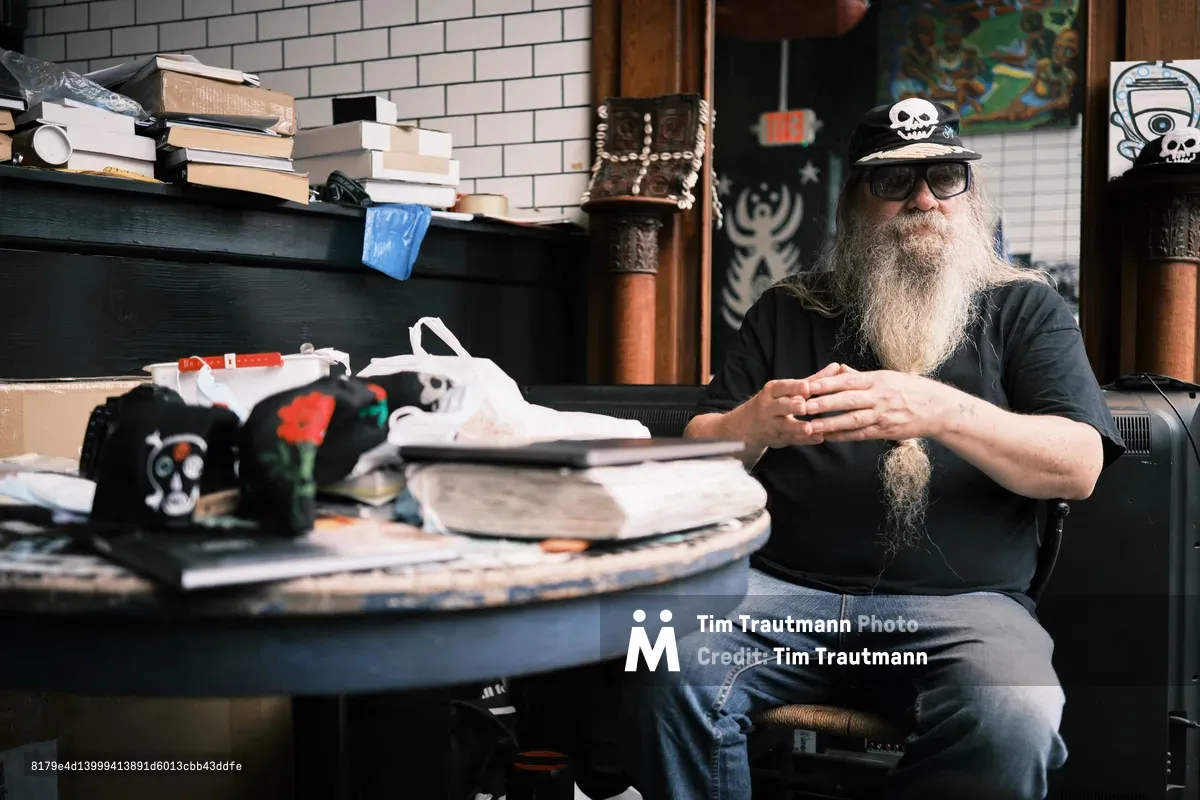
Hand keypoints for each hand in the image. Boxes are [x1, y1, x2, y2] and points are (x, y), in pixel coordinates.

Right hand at [730, 362, 852, 449]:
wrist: (746, 426)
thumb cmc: (774, 402)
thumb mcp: (787, 389)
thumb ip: (813, 380)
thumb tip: (837, 367)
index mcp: (772, 391)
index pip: (783, 387)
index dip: (795, 387)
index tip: (808, 387)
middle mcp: (769, 407)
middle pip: (781, 406)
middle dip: (792, 406)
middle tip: (804, 406)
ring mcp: (772, 424)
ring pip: (785, 425)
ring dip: (798, 427)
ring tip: (811, 428)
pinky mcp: (778, 439)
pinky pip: (792, 440)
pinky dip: (805, 440)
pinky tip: (818, 438)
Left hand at [801, 369, 952, 441]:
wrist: (938, 408)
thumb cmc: (911, 389)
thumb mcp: (888, 376)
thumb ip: (861, 376)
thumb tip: (839, 371)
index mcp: (878, 380)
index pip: (847, 381)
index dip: (826, 384)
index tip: (807, 385)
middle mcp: (879, 396)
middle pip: (847, 400)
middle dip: (823, 403)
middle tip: (802, 406)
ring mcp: (883, 415)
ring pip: (852, 419)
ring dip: (830, 423)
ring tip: (811, 426)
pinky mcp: (886, 431)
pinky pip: (861, 434)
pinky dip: (844, 436)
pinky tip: (829, 437)